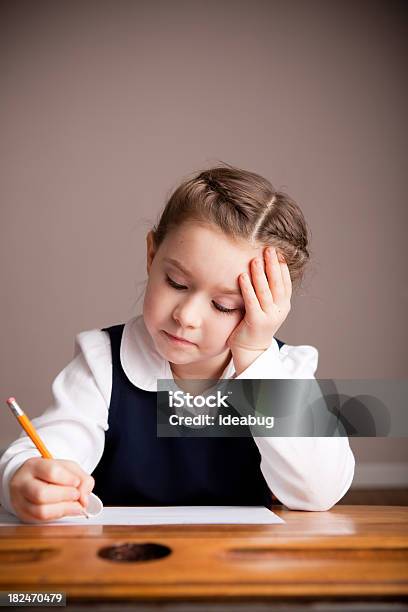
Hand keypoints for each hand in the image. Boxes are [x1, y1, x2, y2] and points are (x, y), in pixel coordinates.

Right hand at [9, 457, 94, 522]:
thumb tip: (84, 499)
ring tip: (75, 504)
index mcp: (34, 465)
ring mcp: (20, 500)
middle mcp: (22, 483)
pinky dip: (59, 515)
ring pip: (41, 511)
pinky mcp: (23, 514)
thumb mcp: (68, 468)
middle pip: (42, 494)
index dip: (67, 479)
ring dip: (64, 509)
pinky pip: (41, 520)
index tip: (77, 482)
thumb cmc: (51, 473)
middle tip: (76, 495)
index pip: (51, 472)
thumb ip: (82, 479)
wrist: (32, 480)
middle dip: (65, 496)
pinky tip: (68, 509)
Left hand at [227, 247, 291, 372]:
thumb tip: (262, 266)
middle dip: (273, 265)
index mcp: (284, 304)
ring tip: (255, 259)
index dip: (282, 266)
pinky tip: (242, 277)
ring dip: (260, 274)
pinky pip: (252, 302)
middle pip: (277, 283)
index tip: (277, 251)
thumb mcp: (266, 306)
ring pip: (265, 291)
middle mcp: (280, 309)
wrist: (251, 350)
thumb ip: (267, 290)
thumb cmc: (255, 324)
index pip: (285, 281)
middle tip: (268, 249)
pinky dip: (247, 288)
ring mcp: (269, 316)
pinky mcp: (256, 322)